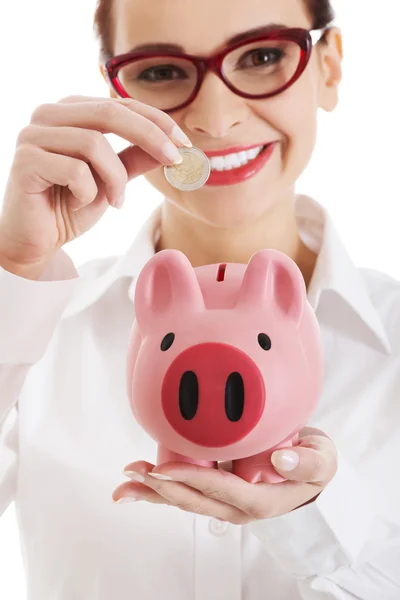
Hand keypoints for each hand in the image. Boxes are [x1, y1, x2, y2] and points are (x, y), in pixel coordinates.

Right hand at [0, 95, 189, 278]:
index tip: (185, 144)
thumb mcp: (114, 180)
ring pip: (94, 144)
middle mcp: (49, 115)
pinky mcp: (25, 160)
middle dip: (150, 137)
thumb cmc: (71, 206)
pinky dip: (88, 193)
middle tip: (174, 160)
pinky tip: (78, 204)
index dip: (157, 121)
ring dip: (115, 179)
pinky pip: (74, 170)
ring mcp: (33, 135)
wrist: (37, 241)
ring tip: (114, 202)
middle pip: (110, 112)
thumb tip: (174, 145)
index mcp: (72, 111)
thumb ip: (137, 159)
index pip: (121, 104)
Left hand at [112, 427, 337, 523]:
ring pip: (184, 500)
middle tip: (133, 472)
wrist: (313, 478)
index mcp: (260, 501)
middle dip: (160, 487)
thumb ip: (306, 462)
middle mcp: (237, 508)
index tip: (164, 468)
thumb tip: (281, 456)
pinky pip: (187, 494)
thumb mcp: (323, 461)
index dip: (190, 478)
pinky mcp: (218, 493)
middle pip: (193, 500)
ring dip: (153, 491)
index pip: (220, 489)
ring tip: (125, 482)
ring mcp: (225, 503)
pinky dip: (160, 490)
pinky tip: (137, 485)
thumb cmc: (316, 466)